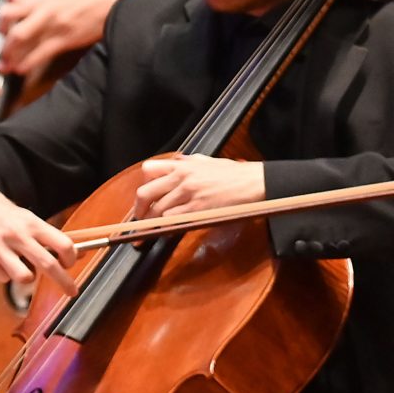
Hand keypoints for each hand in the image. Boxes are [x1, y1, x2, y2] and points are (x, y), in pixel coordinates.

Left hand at [0, 0, 129, 73]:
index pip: (9, 10)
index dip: (0, 25)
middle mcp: (43, 12)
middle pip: (13, 29)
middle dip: (3, 45)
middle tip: (1, 55)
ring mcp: (53, 26)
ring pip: (23, 41)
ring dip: (10, 57)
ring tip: (5, 66)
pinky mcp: (65, 39)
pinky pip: (41, 53)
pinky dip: (28, 63)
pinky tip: (21, 69)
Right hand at [0, 182, 77, 283]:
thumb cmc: (6, 217)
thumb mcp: (29, 220)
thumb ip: (50, 238)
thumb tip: (78, 255)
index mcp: (32, 224)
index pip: (63, 244)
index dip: (71, 258)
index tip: (68, 264)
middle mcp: (16, 235)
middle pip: (48, 265)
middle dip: (65, 282)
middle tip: (72, 291)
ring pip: (24, 277)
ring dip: (28, 277)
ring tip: (22, 269)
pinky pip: (3, 278)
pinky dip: (5, 274)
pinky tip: (0, 261)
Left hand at [134, 153, 265, 220]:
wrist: (255, 183)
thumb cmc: (236, 174)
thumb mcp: (208, 161)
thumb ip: (189, 162)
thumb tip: (176, 162)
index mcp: (183, 165)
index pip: (149, 170)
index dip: (143, 184)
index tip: (144, 196)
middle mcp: (182, 178)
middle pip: (145, 193)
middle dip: (138, 209)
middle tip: (139, 218)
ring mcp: (188, 194)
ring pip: (157, 210)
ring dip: (152, 222)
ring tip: (150, 229)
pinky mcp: (197, 209)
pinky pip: (173, 220)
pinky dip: (166, 227)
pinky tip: (166, 230)